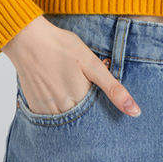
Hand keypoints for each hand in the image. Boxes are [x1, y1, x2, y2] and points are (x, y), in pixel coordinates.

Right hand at [1, 15, 141, 116]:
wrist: (27, 39)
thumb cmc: (61, 46)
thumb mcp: (92, 63)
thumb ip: (113, 88)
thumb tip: (135, 112)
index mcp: (80, 100)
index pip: (99, 117)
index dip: (102, 108)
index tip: (100, 95)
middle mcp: (63, 111)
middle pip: (82, 121)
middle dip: (87, 112)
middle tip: (81, 86)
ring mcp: (47, 111)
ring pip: (66, 121)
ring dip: (72, 111)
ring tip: (69, 87)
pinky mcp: (35, 108)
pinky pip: (50, 118)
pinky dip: (57, 110)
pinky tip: (57, 91)